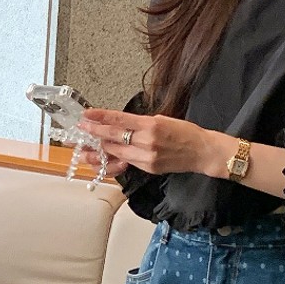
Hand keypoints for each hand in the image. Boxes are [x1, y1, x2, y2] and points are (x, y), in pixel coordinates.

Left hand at [79, 108, 225, 178]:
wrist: (202, 151)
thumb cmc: (186, 132)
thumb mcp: (162, 119)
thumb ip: (140, 122)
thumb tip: (121, 123)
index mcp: (150, 125)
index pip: (118, 120)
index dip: (100, 117)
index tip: (87, 115)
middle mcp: (146, 142)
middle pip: (113, 137)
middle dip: (95, 132)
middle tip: (82, 128)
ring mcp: (147, 157)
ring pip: (116, 152)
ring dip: (101, 148)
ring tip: (87, 147)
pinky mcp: (148, 168)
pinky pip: (127, 162)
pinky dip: (116, 158)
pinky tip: (106, 156)